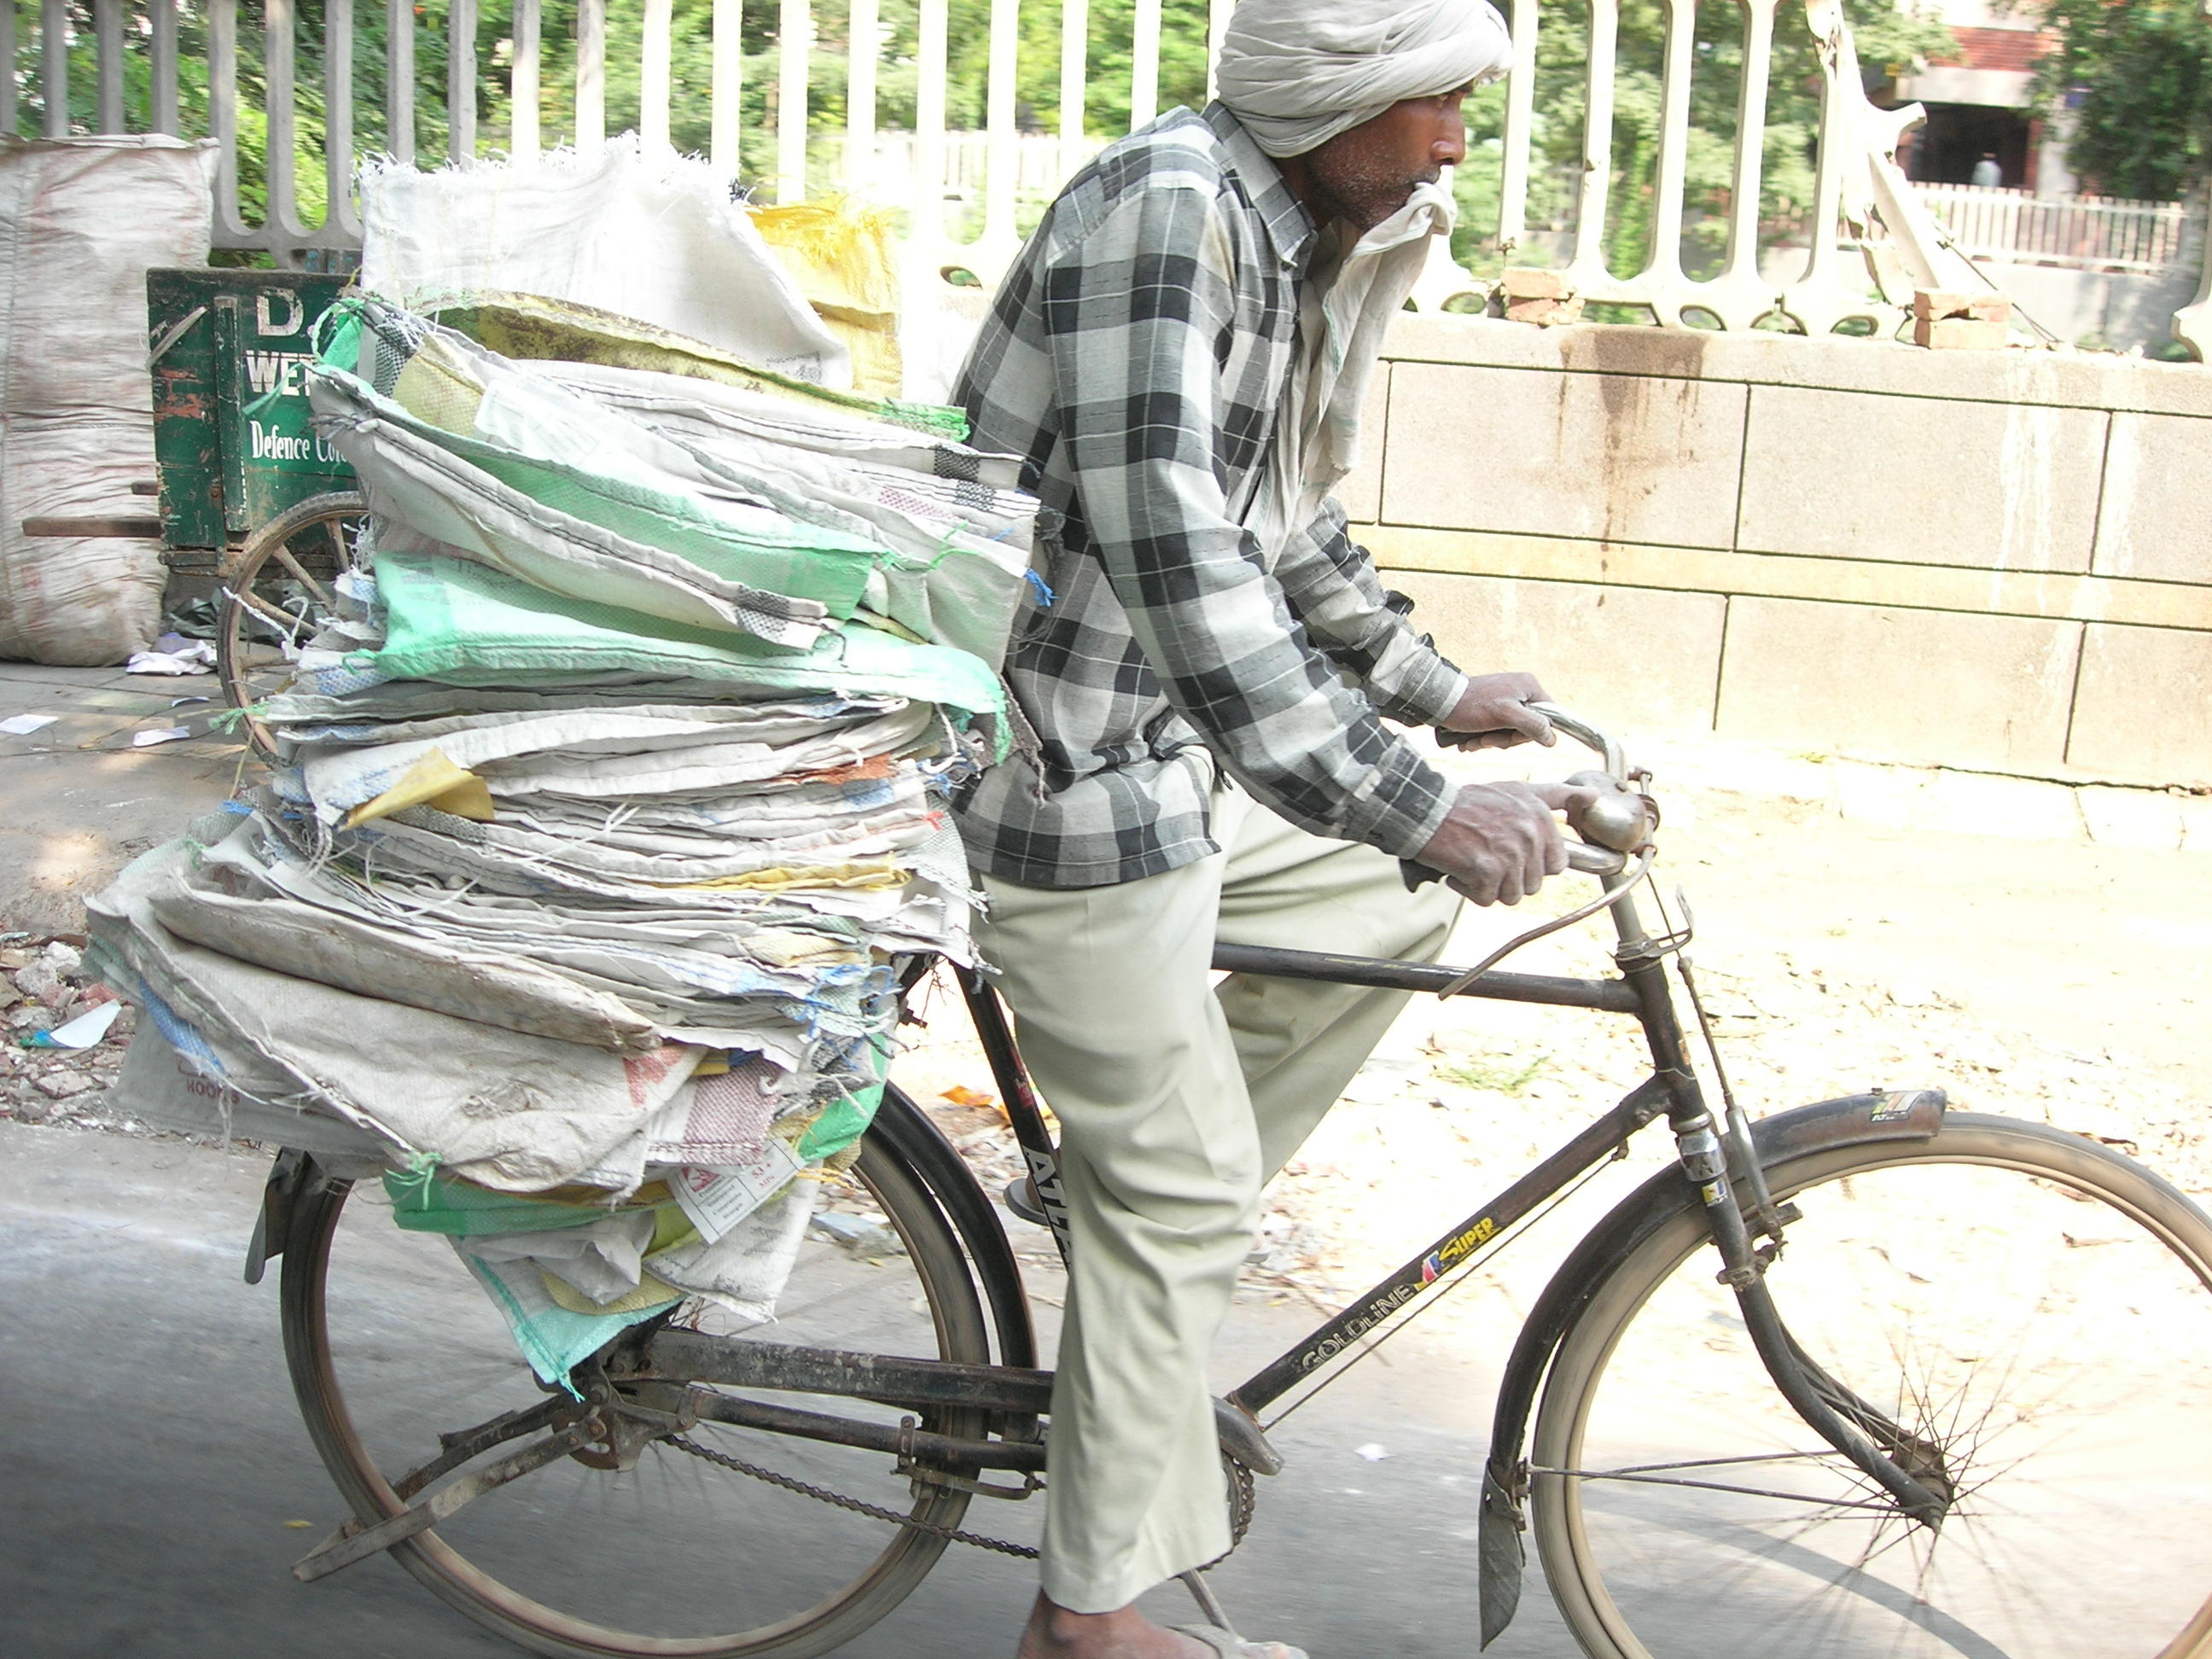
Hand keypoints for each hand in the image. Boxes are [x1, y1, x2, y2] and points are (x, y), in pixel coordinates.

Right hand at [1414, 780, 1603, 906]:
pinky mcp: (1486, 871)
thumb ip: (1558, 795)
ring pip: (1512, 895)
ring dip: (1490, 886)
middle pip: (1533, 883)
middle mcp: (1529, 835)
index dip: (1534, 865)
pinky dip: (1469, 890)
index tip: (1513, 855)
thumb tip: (1594, 796)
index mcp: (1540, 818)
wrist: (1427, 809)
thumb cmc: (1469, 802)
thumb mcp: (1518, 790)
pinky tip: (1460, 870)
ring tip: (1474, 863)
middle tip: (1488, 856)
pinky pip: (1486, 899)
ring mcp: (1509, 855)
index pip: (1557, 864)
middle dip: (1510, 877)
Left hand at [1437, 672, 1554, 750]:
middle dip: (1504, 739)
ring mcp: (1506, 698)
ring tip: (1474, 741)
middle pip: (1527, 726)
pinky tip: (1470, 741)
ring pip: (1510, 730)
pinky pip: (1497, 727)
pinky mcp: (1492, 706)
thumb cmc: (1471, 706)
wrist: (1438, 700)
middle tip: (1486, 740)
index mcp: (1529, 686)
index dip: (1531, 733)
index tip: (1511, 737)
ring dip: (1491, 740)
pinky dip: (1484, 737)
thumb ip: (1532, 725)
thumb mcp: (1505, 716)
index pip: (1548, 717)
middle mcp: (1520, 689)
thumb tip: (1552, 739)